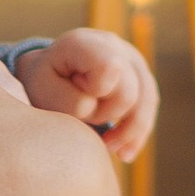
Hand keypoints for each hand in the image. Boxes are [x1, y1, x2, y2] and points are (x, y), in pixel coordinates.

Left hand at [16, 28, 158, 160]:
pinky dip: (137, 133)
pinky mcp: (141, 75)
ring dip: (128, 131)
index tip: (75, 92)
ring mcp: (130, 57)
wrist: (48, 78)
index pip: (110, 67)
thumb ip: (71, 102)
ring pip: (146, 100)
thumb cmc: (45, 86)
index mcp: (83, 42)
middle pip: (129, 91)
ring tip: (108, 147)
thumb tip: (99, 108)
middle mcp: (112, 44)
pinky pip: (150, 106)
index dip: (96, 92)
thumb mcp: (44, 94)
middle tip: (83, 120)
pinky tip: (124, 153)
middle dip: (107, 114)